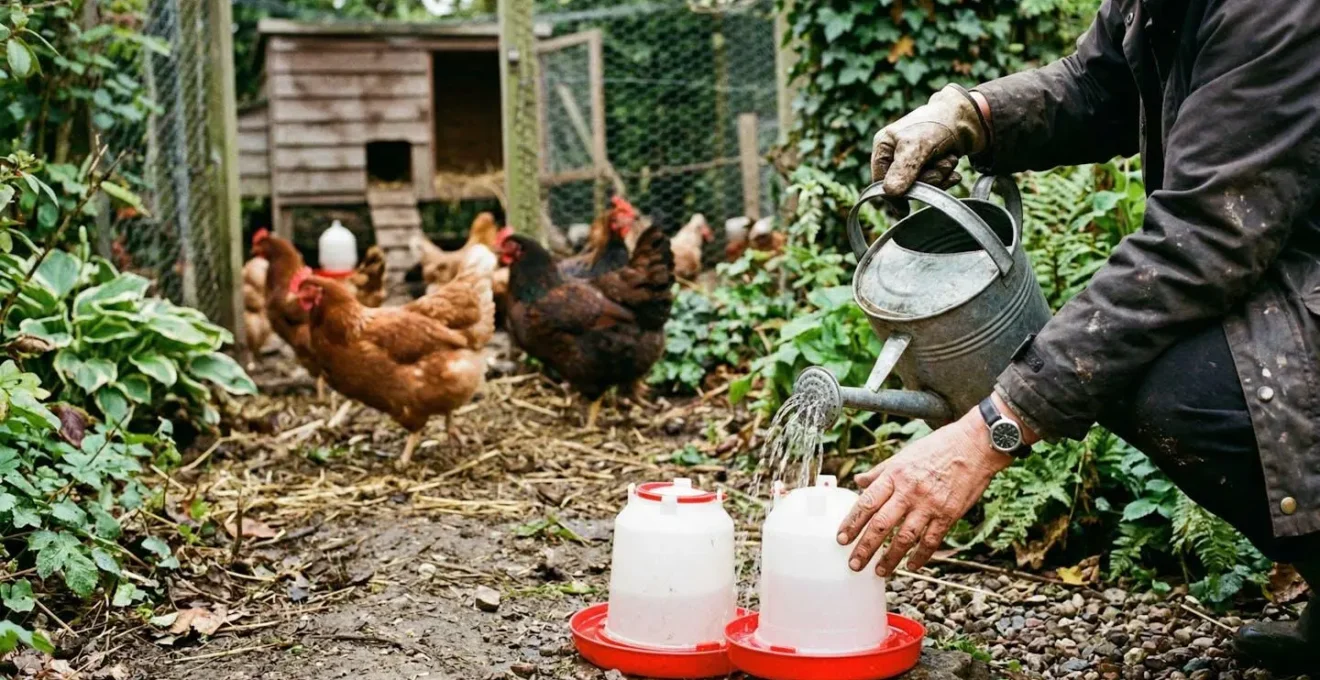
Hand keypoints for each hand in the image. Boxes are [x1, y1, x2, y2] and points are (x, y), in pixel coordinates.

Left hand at [836, 407, 1012, 576]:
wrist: (975, 445)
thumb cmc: (938, 447)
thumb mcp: (904, 455)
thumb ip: (880, 471)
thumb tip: (859, 481)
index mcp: (895, 475)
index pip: (867, 502)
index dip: (851, 523)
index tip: (841, 539)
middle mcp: (909, 491)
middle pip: (881, 524)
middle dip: (865, 547)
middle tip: (854, 564)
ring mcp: (929, 504)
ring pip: (904, 537)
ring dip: (890, 558)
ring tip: (879, 571)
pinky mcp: (949, 514)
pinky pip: (931, 540)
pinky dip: (920, 556)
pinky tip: (910, 565)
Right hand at [871, 86, 988, 215]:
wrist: (970, 116)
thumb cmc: (938, 123)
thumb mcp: (917, 145)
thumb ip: (903, 169)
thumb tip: (890, 192)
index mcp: (884, 146)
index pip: (880, 180)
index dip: (892, 195)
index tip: (904, 207)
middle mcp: (896, 154)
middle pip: (904, 186)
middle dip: (926, 180)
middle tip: (941, 167)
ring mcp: (914, 161)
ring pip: (922, 186)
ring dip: (939, 177)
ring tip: (949, 160)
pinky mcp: (931, 165)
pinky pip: (935, 184)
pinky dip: (946, 178)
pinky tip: (954, 169)